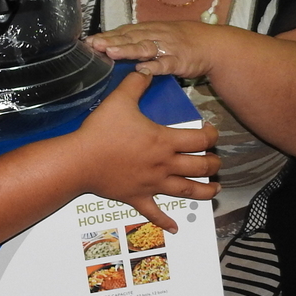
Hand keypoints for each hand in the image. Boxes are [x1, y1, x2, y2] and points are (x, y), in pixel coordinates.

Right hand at [72, 70, 219, 229]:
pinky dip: (166, 221)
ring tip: (214, 189)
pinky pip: (155, 213)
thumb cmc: (101, 131)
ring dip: (204, 191)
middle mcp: (164, 165)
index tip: (212, 132)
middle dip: (213, 164)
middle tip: (216, 161)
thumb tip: (147, 67)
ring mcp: (152, 184)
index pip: (200, 140)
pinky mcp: (137, 197)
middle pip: (200, 167)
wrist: (80, 160)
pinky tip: (176, 228)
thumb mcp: (120, 100)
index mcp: (164, 141)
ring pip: (186, 191)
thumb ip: (137, 82)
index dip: (211, 135)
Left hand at [89, 21, 216, 80]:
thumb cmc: (184, 41)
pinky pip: (165, 64)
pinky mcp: (179, 61)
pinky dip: (153, 66)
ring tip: (111, 52)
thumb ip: (140, 39)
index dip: (107, 35)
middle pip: (131, 37)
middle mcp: (156, 35)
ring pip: (144, 48)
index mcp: (150, 29)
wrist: (213, 45)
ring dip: (127, 49)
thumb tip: (115, 44)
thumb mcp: (160, 35)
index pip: (125, 31)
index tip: (89, 40)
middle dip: (111, 41)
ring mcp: (168, 48)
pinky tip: (141, 69)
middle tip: (94, 44)